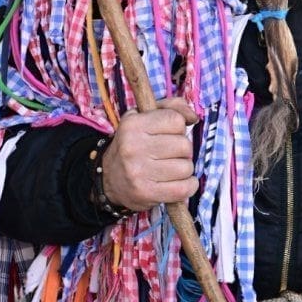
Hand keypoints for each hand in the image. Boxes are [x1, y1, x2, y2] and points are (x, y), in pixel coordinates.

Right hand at [101, 97, 198, 211]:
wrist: (108, 178)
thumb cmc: (134, 143)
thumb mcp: (145, 117)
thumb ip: (172, 108)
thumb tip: (193, 117)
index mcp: (134, 124)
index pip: (176, 120)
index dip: (179, 127)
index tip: (170, 134)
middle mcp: (133, 147)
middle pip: (184, 145)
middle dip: (183, 150)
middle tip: (171, 153)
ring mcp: (139, 172)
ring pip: (186, 168)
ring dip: (184, 169)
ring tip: (171, 168)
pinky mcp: (146, 193)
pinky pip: (183, 189)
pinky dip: (189, 186)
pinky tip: (181, 182)